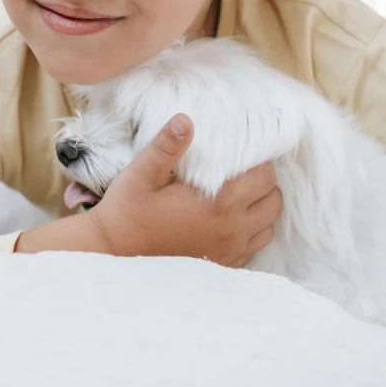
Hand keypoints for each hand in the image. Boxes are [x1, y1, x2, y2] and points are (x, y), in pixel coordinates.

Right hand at [86, 113, 282, 267]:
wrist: (112, 254)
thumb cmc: (127, 211)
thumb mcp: (143, 173)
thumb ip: (167, 146)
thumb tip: (185, 119)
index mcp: (220, 203)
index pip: (265, 176)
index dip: (257, 162)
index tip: (239, 157)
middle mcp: (232, 229)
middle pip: (273, 201)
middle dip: (262, 185)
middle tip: (238, 175)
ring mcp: (229, 252)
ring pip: (267, 228)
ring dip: (258, 211)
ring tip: (235, 198)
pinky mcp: (222, 267)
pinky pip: (252, 249)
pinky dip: (248, 234)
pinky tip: (224, 222)